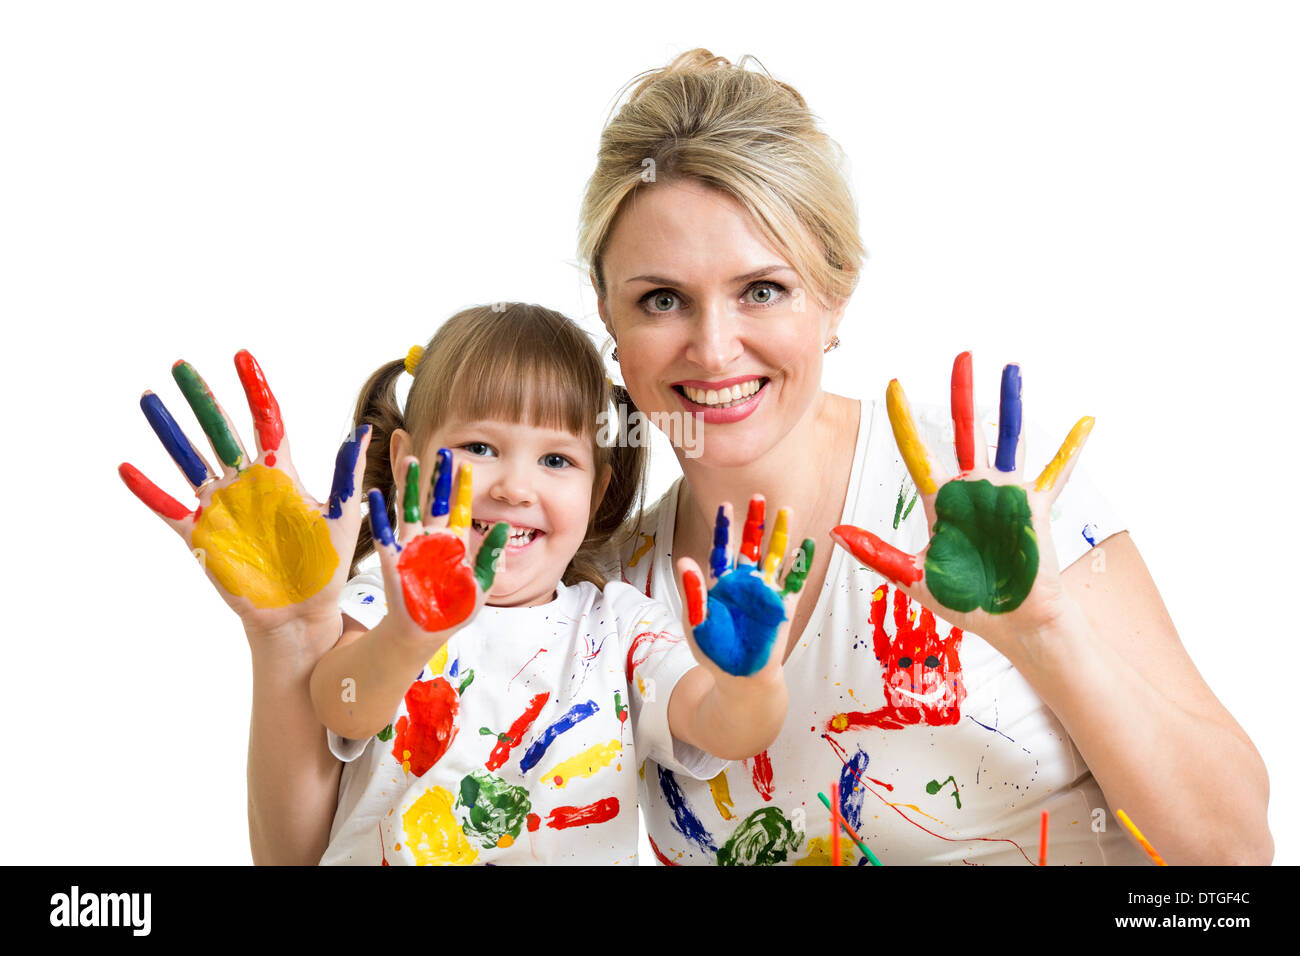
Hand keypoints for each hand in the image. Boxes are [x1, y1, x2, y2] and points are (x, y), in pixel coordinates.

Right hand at [119, 351, 370, 639]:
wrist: (302, 612)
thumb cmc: (326, 565)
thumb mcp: (341, 515)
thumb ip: (347, 473)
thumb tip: (363, 430)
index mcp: (280, 474)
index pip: (266, 421)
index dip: (254, 389)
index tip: (242, 356)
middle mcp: (246, 483)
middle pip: (220, 431)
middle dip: (201, 399)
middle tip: (181, 364)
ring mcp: (221, 507)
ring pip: (189, 459)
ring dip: (169, 431)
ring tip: (149, 399)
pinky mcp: (202, 536)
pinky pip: (169, 508)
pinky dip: (148, 491)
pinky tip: (126, 468)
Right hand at [365, 451, 507, 651]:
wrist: (427, 630)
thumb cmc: (457, 608)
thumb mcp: (483, 583)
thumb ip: (493, 554)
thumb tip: (505, 525)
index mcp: (456, 541)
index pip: (461, 507)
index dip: (463, 486)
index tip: (467, 463)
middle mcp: (433, 537)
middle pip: (436, 500)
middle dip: (439, 476)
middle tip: (443, 451)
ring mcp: (412, 546)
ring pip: (410, 508)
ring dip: (410, 485)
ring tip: (411, 460)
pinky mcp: (392, 558)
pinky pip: (383, 532)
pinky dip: (378, 514)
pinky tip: (374, 495)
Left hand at [675, 495, 814, 684]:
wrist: (739, 678)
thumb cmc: (714, 652)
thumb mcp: (697, 622)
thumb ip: (693, 591)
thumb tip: (685, 561)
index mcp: (722, 584)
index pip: (723, 550)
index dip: (725, 528)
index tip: (726, 505)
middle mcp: (745, 584)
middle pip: (751, 546)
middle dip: (755, 522)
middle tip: (758, 496)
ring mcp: (766, 593)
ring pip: (775, 557)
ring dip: (781, 534)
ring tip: (786, 510)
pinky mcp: (784, 606)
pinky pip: (795, 581)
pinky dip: (801, 563)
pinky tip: (807, 544)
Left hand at [830, 352, 1093, 647]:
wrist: (1013, 625)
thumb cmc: (967, 603)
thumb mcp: (914, 577)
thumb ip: (877, 553)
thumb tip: (834, 534)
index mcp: (941, 501)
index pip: (917, 451)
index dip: (904, 419)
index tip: (893, 384)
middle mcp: (973, 489)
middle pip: (964, 429)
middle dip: (961, 393)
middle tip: (962, 354)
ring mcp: (1006, 494)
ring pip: (1009, 437)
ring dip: (1011, 403)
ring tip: (1012, 368)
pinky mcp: (1036, 507)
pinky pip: (1057, 472)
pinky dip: (1071, 448)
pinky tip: (1086, 422)